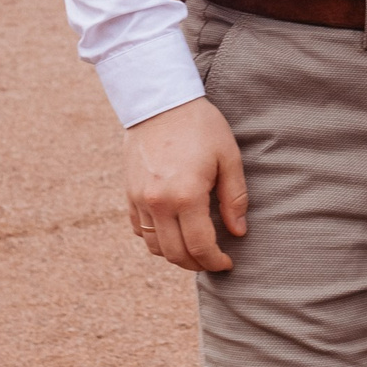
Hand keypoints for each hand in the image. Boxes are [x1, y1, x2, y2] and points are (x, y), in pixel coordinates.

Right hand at [124, 98, 247, 272]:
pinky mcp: (129, 192)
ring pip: (154, 246)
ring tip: (193, 249)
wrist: (160, 101)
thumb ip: (234, 198)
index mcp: (186, 195)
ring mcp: (139, 199)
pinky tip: (172, 232)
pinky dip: (156, 239)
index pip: (200, 246)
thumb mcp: (228, 157)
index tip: (227, 262)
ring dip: (175, 255)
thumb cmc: (200, 126)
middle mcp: (158, 202)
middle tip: (212, 262)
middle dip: (196, 264)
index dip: (215, 261)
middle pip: (175, 254)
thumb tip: (237, 231)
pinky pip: (139, 229)